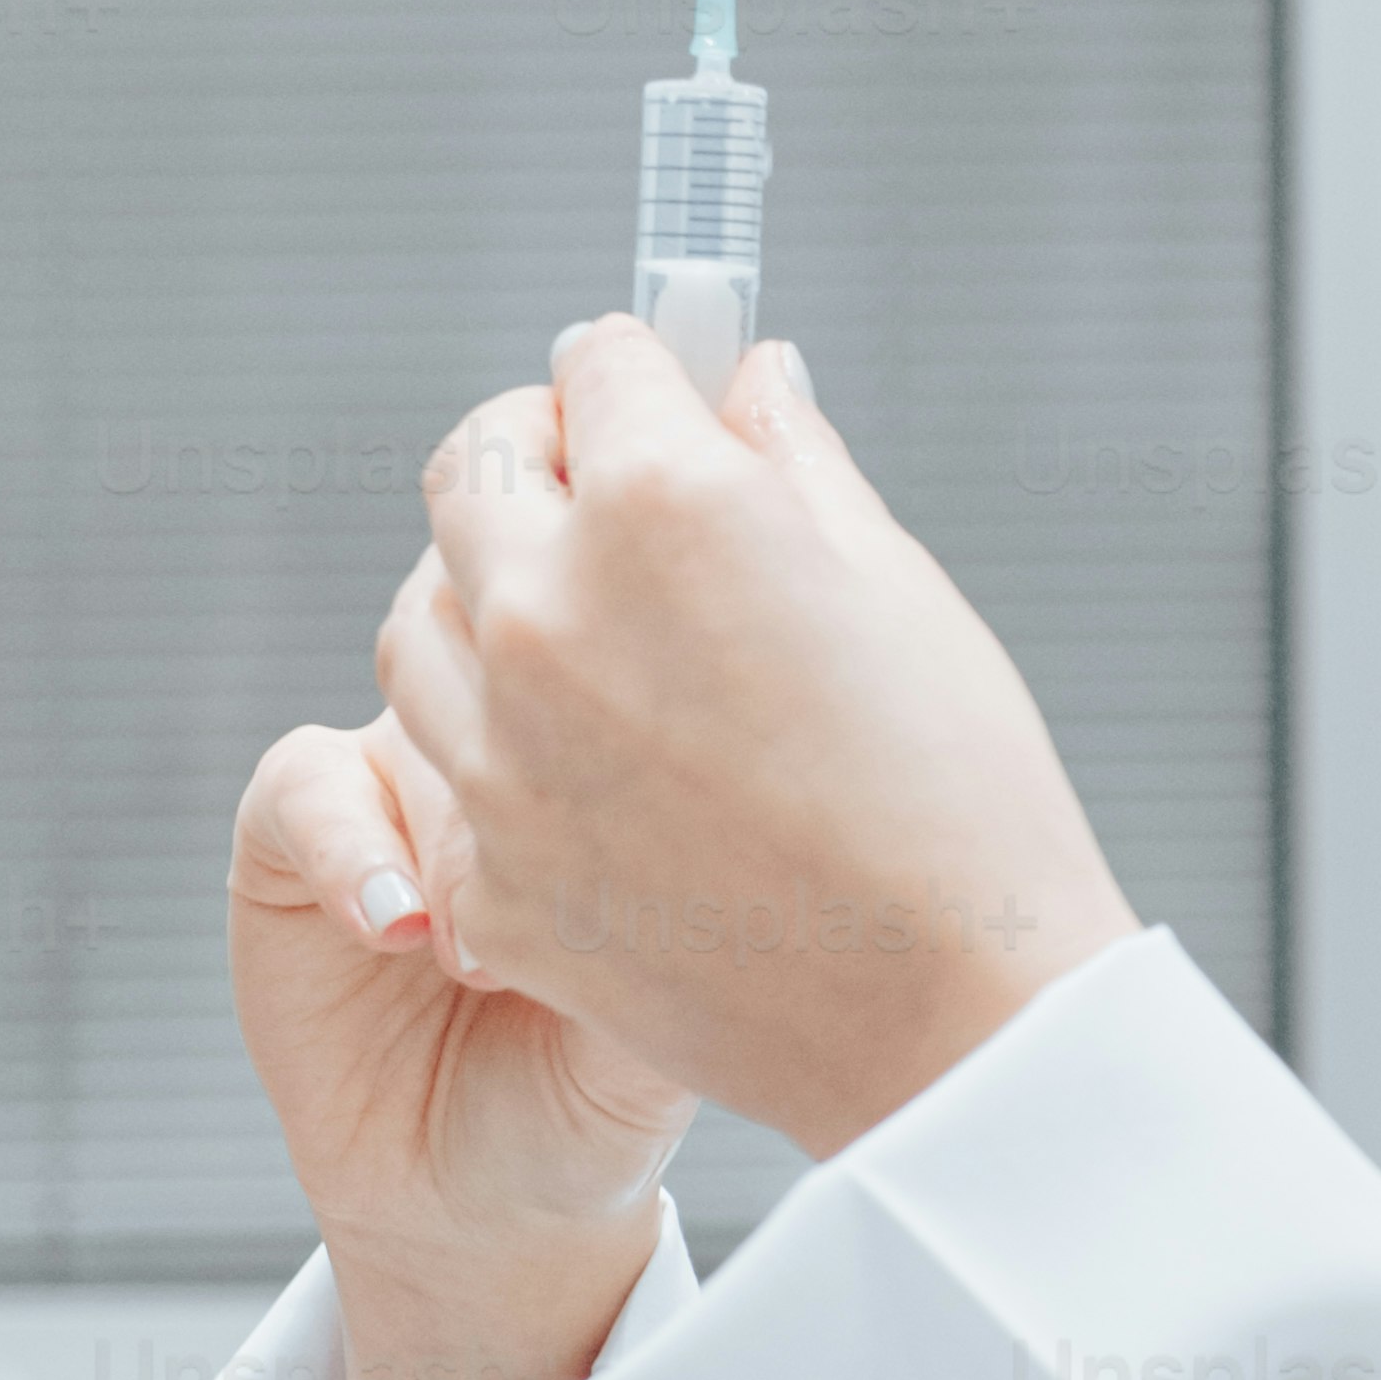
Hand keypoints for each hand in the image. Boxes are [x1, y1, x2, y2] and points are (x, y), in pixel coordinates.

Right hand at [231, 709, 697, 1273]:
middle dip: (528, 805)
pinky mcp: (294, 830)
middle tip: (542, 938)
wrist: (478, 1205)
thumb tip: (685, 814)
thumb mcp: (660, 1023)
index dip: (626, 750)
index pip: (619, 683)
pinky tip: (390, 930)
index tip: (644, 880)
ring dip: (445, 840)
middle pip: (515, 695)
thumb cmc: (590, 1102)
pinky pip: (305, 786)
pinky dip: (347, 852)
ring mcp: (401, 784)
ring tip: (467, 958)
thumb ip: (663, 916)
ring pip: (417, 728)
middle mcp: (509, 757)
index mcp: (611, 777)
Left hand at [376, 323, 1140, 1157]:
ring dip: (487, 597)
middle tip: (607, 491)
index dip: (647, 371)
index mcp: (666, 506)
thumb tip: (751, 380)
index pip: (601, 361)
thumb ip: (797, 461)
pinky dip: (499, 749)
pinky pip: (446, 772)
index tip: (666, 396)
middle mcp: (551, 609)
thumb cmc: (957, 796)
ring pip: (422, 618)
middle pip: (477, 467)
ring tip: (582, 634)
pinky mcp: (490, 874)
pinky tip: (589, 772)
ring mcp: (501, 750)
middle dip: (544, 457)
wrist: (949, 1018)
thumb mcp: (897, 587)